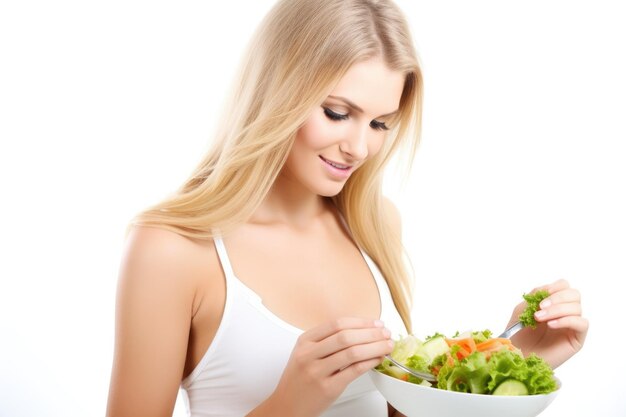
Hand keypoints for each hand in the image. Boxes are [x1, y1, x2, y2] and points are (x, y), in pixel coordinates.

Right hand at [266, 317, 392, 416]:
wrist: (286, 406)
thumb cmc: (299, 381)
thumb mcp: (304, 354)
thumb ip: (325, 342)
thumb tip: (360, 331)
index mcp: (304, 342)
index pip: (336, 324)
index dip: (360, 322)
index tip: (376, 323)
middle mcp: (309, 354)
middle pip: (346, 336)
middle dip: (371, 333)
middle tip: (385, 333)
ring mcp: (317, 372)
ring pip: (353, 352)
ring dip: (375, 346)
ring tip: (387, 345)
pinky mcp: (328, 388)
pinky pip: (354, 371)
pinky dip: (370, 362)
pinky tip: (377, 359)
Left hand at [507, 279, 587, 368]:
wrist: (517, 354)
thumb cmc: (519, 333)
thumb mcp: (523, 309)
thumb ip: (535, 296)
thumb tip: (549, 288)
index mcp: (553, 303)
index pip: (565, 286)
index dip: (555, 287)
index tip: (542, 296)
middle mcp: (565, 312)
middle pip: (574, 294)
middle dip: (557, 298)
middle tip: (540, 307)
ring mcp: (572, 325)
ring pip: (577, 308)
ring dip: (557, 310)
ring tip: (539, 318)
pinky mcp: (577, 339)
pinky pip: (582, 323)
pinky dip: (566, 320)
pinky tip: (551, 325)